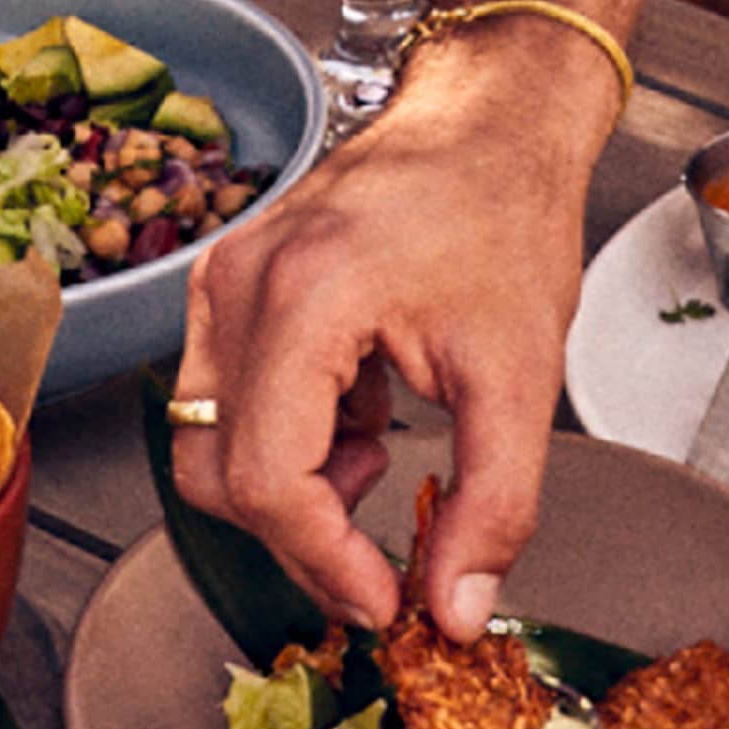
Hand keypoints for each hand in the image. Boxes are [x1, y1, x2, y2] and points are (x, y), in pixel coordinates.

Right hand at [171, 65, 590, 641]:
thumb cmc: (503, 215)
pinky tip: (357, 413)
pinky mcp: (226, 282)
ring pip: (207, 442)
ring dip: (289, 484)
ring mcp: (222, 280)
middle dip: (301, 535)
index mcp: (305, 300)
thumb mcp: (521, 375)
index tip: (383, 600)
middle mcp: (240, 286)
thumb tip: (456, 605)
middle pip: (218, 472)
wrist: (486, 122)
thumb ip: (494, 504)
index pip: (268, 478)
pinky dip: (283, 436)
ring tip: (374, 458)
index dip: (323, 561)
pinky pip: (222, 397)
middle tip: (380, 563)